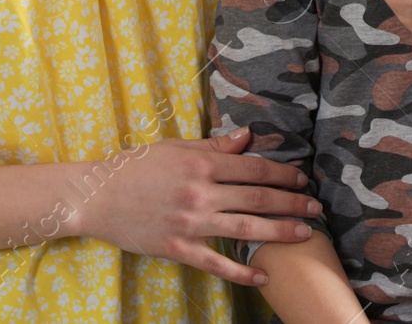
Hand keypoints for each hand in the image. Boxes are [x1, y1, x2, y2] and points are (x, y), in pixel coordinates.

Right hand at [68, 126, 319, 285]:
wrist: (96, 196)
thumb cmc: (136, 166)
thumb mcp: (176, 147)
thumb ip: (214, 146)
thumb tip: (247, 137)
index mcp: (201, 163)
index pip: (254, 169)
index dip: (283, 173)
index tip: (302, 178)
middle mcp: (200, 192)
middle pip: (257, 198)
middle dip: (291, 202)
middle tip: (315, 207)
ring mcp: (190, 223)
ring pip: (245, 227)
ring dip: (279, 231)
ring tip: (305, 234)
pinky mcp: (178, 248)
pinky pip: (216, 262)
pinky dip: (242, 270)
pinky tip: (263, 274)